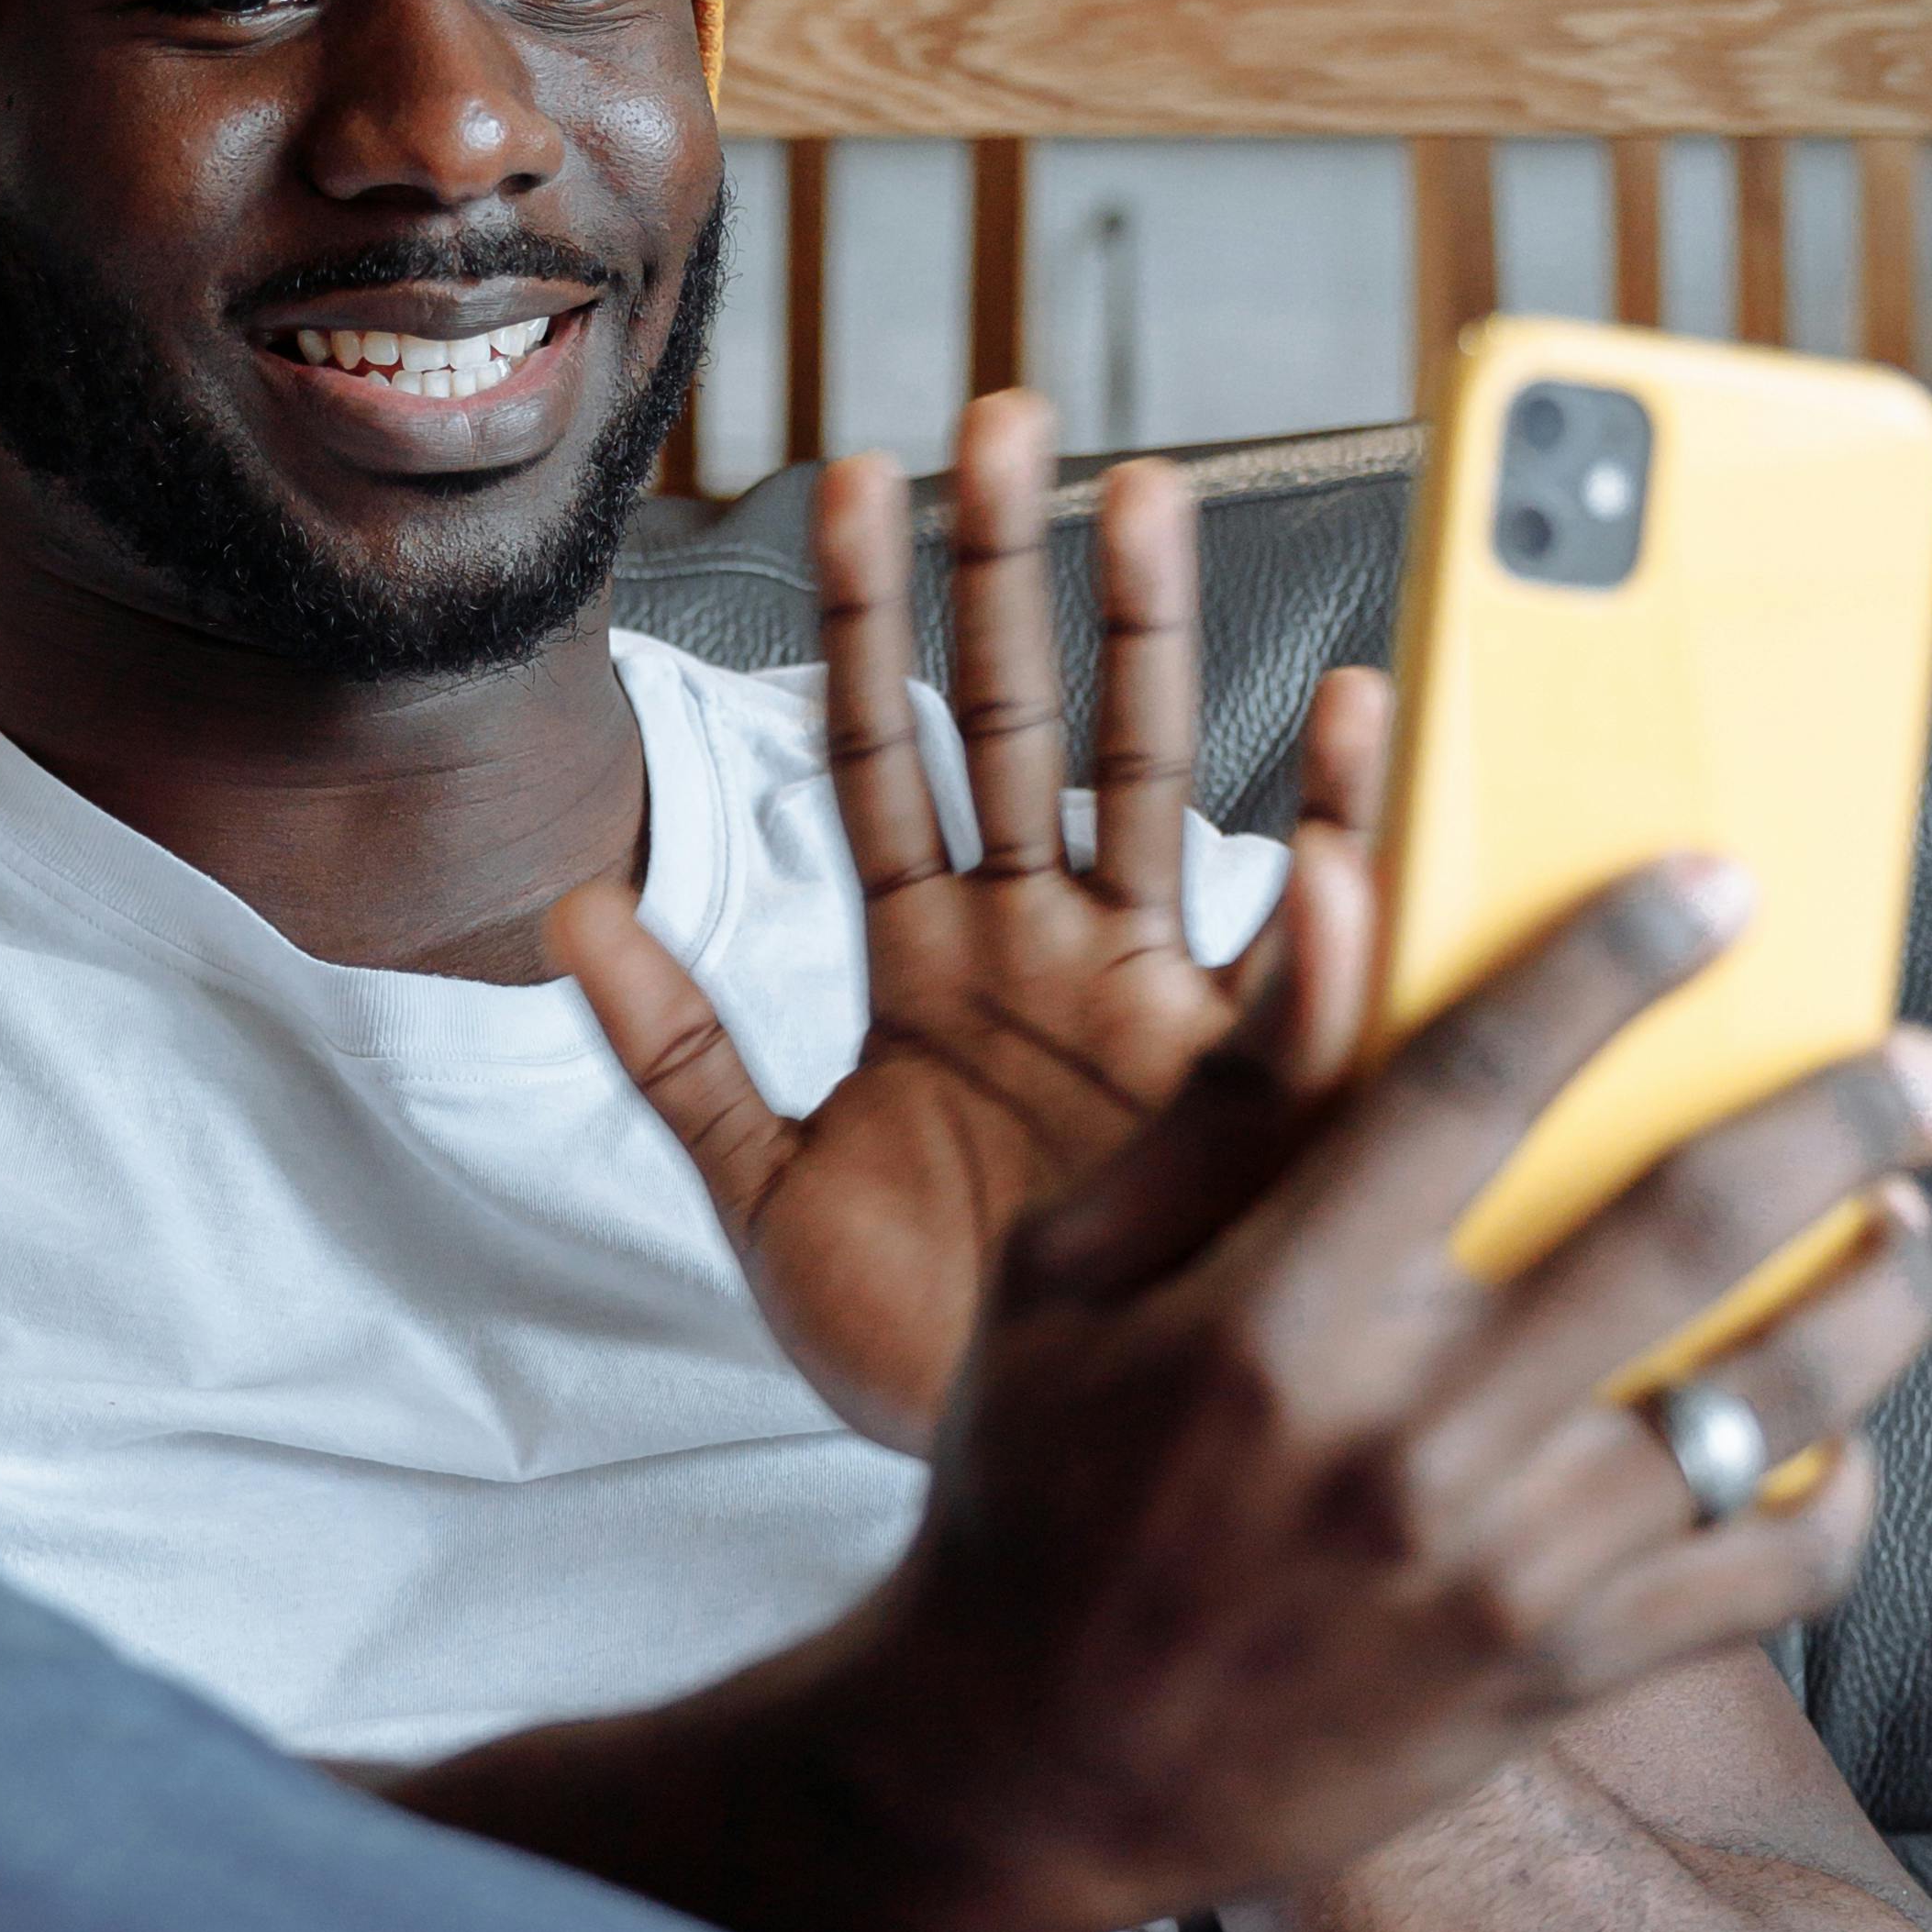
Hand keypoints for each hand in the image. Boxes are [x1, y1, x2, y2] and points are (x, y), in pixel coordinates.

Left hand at [556, 393, 1386, 1451]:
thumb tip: (572, 905)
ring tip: (1147, 491)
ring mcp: (1148, 1002)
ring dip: (1150, 636)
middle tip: (1003, 419)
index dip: (860, 620)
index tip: (840, 473)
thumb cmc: (920, 1359)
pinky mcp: (1249, 1081)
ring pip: (1143, 779)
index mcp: (929, 973)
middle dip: (1010, 572)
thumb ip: (680, 1054)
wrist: (1053, 1512)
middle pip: (1019, 725)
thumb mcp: (766, 1201)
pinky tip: (1359, 702)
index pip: (880, 758)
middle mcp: (1043, 958)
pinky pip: (1300, 930)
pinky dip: (1334, 822)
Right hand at [806, 858, 1931, 1931]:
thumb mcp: (1068, 1276)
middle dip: (1841, 1120)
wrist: (1025, 1773)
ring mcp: (1499, 1572)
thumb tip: (1344, 895)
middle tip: (1926, 1069)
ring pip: (1769, 1403)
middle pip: (1686, 1224)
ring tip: (1911, 1230)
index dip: (1618, 958)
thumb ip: (1227, 1099)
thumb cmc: (1039, 1490)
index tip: (1724, 886)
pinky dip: (1841, 1494)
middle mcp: (1405, 1439)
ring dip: (1883, 1296)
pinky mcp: (1552, 1677)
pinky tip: (1836, 1432)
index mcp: (1273, 1313)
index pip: (1480, 1079)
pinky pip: (1771, 1578)